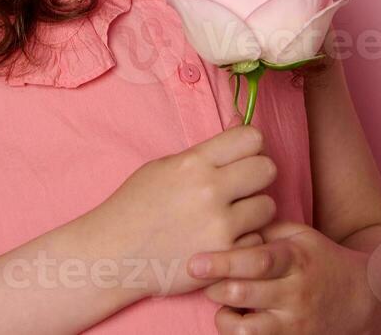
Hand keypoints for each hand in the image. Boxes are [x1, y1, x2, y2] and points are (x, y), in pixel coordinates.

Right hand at [90, 124, 277, 298]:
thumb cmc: (135, 208)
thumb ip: (205, 152)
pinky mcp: (224, 256)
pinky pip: (256, 240)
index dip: (250, 147)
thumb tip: (242, 124)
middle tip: (241, 188)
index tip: (242, 157)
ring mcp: (219, 225)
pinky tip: (222, 241)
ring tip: (230, 217)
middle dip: (257, 177)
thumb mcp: (164, 167)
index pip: (251, 137)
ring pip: (268, 207)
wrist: (112, 255)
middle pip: (267, 169)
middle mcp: (209, 190)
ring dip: (253, 212)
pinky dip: (244, 242)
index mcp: (194, 163)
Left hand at [188, 220, 372, 334]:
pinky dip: (237, 333)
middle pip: (245, 293)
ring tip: (223, 302)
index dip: (224, 262)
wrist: (361, 298)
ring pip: (247, 330)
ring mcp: (294, 323)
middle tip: (201, 277)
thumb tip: (226, 220)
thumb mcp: (300, 235)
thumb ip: (265, 228)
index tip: (195, 262)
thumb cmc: (319, 260)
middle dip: (215, 286)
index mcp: (296, 259)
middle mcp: (296, 293)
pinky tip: (236, 318)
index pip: (258, 261)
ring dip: (224, 316)